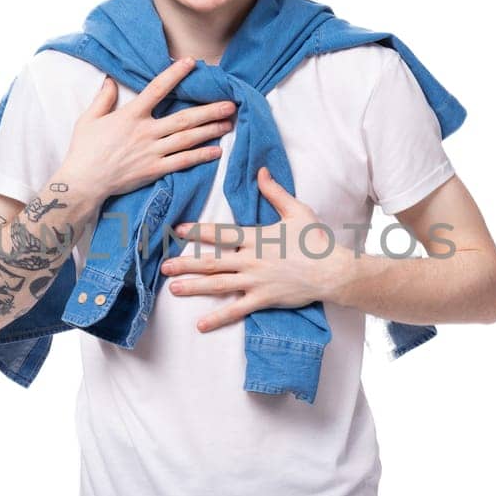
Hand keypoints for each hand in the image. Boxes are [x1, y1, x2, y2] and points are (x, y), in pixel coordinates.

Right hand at [59, 56, 235, 203]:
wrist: (84, 181)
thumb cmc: (84, 149)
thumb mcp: (89, 119)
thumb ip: (103, 98)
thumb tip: (110, 80)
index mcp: (131, 115)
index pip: (157, 89)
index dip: (175, 74)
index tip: (192, 63)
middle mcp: (145, 132)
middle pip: (184, 118)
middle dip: (209, 110)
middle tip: (230, 103)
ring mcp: (152, 152)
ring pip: (188, 138)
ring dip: (210, 130)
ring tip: (228, 123)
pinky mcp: (154, 170)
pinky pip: (182, 162)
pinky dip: (200, 156)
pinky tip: (216, 151)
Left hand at [161, 166, 353, 332]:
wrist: (332, 271)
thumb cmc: (315, 240)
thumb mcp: (296, 210)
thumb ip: (275, 192)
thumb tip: (261, 171)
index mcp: (255, 237)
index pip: (220, 233)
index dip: (197, 231)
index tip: (177, 230)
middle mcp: (251, 259)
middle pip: (212, 261)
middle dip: (186, 263)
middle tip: (164, 266)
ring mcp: (255, 281)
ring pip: (218, 285)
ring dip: (194, 287)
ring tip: (172, 289)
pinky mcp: (263, 299)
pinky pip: (236, 310)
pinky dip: (218, 318)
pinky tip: (200, 324)